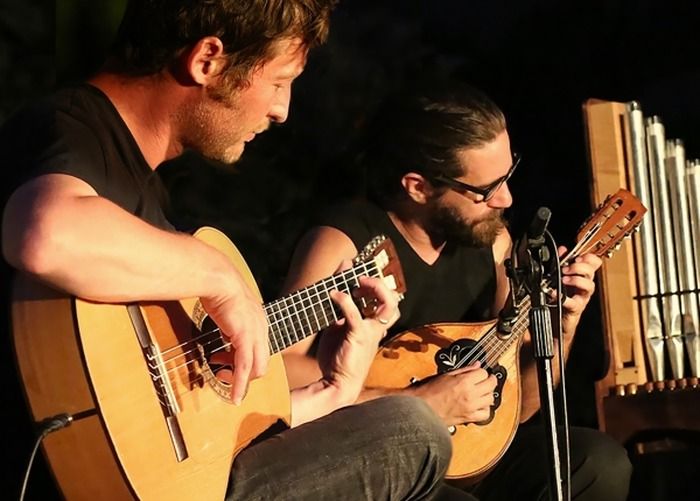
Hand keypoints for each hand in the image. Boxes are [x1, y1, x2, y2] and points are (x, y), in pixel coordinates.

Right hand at [202, 270, 269, 404]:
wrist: (218, 278)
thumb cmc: (218, 289)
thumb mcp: (229, 309)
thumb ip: (231, 322)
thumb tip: (223, 331)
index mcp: (258, 322)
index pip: (258, 350)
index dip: (242, 359)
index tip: (222, 360)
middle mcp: (261, 329)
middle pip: (261, 362)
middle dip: (244, 373)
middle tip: (223, 373)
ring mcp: (255, 334)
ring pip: (256, 368)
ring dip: (239, 379)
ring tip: (222, 378)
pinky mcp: (245, 338)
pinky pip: (244, 368)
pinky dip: (240, 384)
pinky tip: (235, 396)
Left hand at [316, 275, 399, 401]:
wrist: (337, 384)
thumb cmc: (338, 358)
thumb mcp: (338, 328)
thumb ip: (339, 309)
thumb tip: (336, 288)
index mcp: (374, 326)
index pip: (387, 301)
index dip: (377, 286)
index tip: (358, 277)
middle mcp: (376, 328)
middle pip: (393, 301)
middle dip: (379, 284)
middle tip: (359, 279)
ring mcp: (370, 332)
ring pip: (389, 306)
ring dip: (375, 289)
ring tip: (358, 282)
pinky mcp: (358, 337)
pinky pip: (356, 315)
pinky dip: (345, 301)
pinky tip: (334, 294)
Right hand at [410, 363, 497, 425]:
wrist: (422, 409)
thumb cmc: (429, 392)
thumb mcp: (447, 375)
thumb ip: (464, 369)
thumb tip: (476, 364)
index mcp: (463, 381)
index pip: (483, 372)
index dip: (482, 371)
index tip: (479, 372)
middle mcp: (470, 394)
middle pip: (491, 384)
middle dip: (490, 380)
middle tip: (486, 379)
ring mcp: (471, 407)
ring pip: (491, 399)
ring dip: (488, 394)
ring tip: (482, 392)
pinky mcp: (469, 418)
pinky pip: (486, 414)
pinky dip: (486, 409)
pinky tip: (480, 405)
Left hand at [558, 248, 602, 319]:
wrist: (558, 318)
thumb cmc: (562, 296)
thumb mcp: (560, 276)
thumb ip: (561, 261)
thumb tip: (562, 249)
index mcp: (582, 276)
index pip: (594, 262)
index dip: (588, 258)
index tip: (577, 257)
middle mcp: (585, 286)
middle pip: (591, 272)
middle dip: (579, 267)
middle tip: (566, 268)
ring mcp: (582, 297)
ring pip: (589, 286)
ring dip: (576, 280)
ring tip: (564, 280)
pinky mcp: (575, 308)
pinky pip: (573, 303)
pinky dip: (563, 298)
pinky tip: (555, 294)